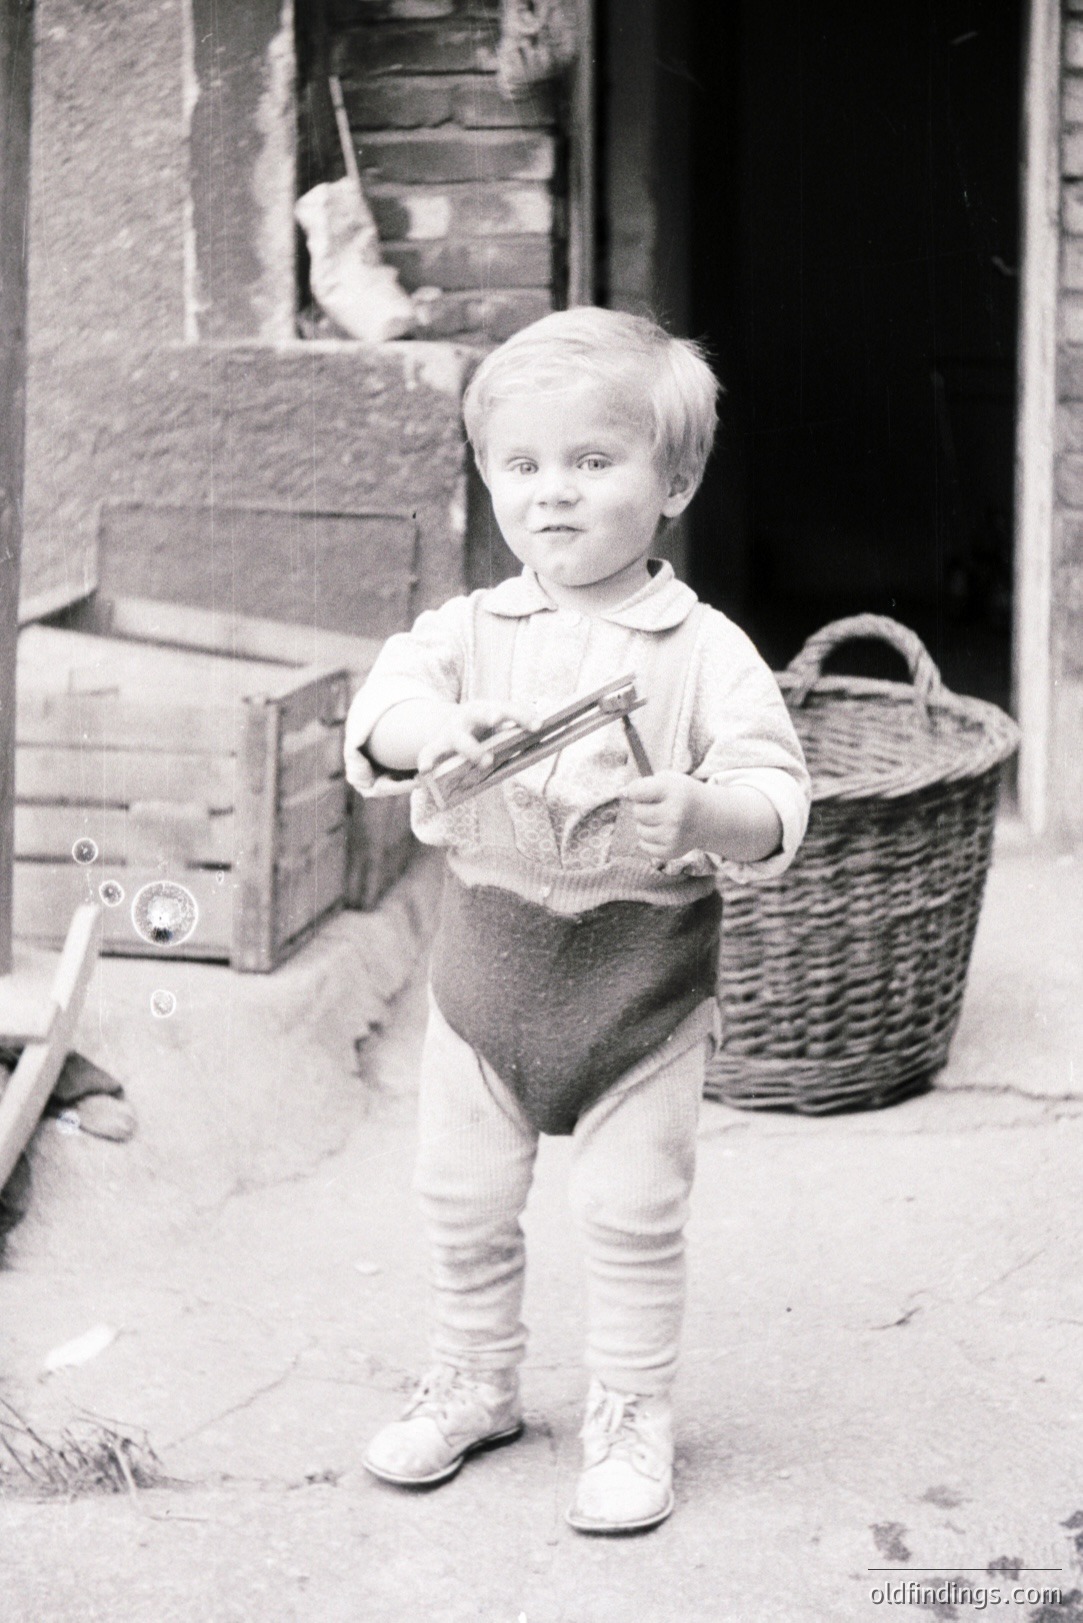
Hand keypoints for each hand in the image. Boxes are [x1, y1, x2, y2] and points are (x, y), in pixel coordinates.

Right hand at [416, 700, 535, 776]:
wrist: (449, 727)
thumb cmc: (482, 732)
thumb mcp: (497, 729)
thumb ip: (515, 735)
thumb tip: (542, 744)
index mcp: (488, 709)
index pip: (507, 708)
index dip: (522, 715)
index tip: (538, 725)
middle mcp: (468, 716)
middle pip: (479, 713)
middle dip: (488, 715)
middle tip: (497, 720)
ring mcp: (451, 731)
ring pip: (459, 738)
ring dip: (472, 749)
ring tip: (486, 761)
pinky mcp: (436, 745)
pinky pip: (429, 752)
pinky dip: (428, 760)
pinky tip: (427, 770)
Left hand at [623, 774, 784, 864]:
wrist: (709, 817)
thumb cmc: (683, 795)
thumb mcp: (669, 780)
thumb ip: (644, 783)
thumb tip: (621, 793)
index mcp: (675, 792)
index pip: (636, 791)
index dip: (634, 791)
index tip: (638, 791)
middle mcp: (675, 815)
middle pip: (638, 812)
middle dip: (643, 807)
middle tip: (657, 806)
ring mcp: (674, 835)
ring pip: (640, 830)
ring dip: (646, 824)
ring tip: (662, 819)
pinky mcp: (672, 851)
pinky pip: (644, 845)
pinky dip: (649, 839)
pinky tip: (663, 832)